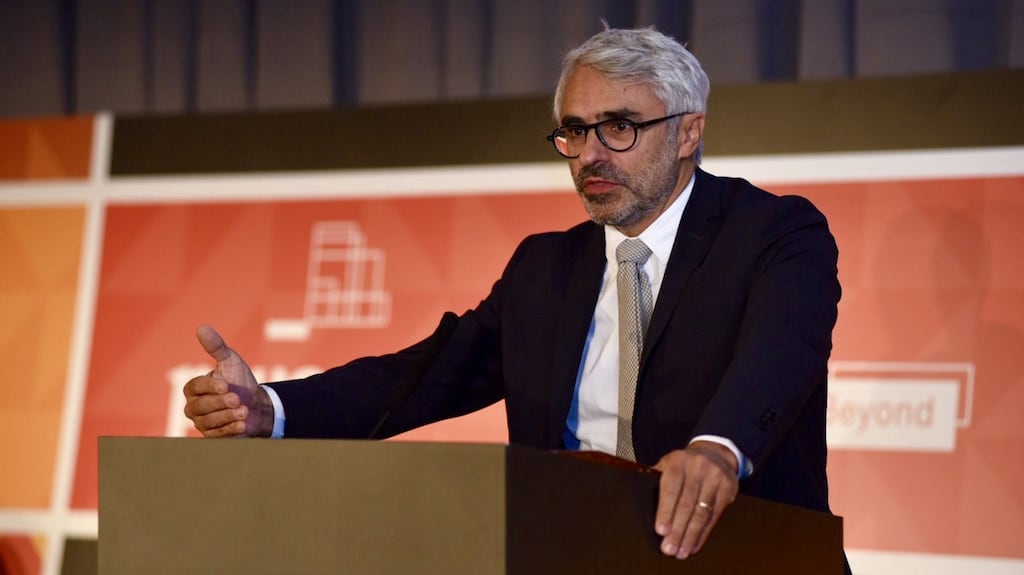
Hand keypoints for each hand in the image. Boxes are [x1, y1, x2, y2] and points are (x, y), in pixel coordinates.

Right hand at [182, 325, 273, 437]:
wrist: (258, 405)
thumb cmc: (241, 381)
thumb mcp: (231, 361)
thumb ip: (216, 347)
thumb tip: (202, 327)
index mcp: (194, 388)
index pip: (195, 387)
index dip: (210, 387)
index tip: (226, 385)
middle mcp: (193, 407)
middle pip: (199, 407)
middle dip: (220, 403)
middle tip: (237, 399)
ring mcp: (202, 424)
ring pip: (208, 422)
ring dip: (228, 416)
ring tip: (243, 411)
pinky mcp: (213, 437)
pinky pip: (218, 436)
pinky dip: (231, 429)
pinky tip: (242, 424)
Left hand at [652, 441, 739, 558]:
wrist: (715, 454)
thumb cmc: (684, 465)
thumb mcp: (669, 464)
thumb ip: (656, 479)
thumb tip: (640, 498)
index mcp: (678, 461)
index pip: (671, 489)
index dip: (666, 511)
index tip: (661, 531)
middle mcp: (697, 467)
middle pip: (686, 504)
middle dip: (677, 530)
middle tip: (669, 548)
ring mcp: (715, 477)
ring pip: (701, 513)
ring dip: (690, 535)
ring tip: (681, 551)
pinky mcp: (728, 488)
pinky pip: (714, 516)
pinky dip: (703, 533)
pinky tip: (695, 544)